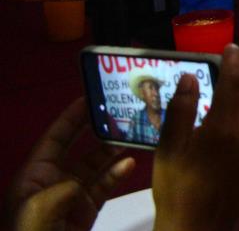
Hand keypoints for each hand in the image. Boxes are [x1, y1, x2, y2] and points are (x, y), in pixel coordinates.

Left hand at [2, 98, 135, 230]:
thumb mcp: (40, 207)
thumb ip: (64, 187)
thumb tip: (84, 182)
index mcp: (36, 173)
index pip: (56, 137)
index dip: (73, 117)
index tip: (93, 98)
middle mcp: (55, 179)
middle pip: (80, 146)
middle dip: (98, 130)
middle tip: (121, 113)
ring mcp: (73, 194)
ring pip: (97, 165)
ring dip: (114, 151)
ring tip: (133, 136)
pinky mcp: (87, 209)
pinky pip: (105, 185)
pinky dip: (117, 174)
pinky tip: (129, 165)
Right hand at [152, 44, 238, 230]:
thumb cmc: (176, 188)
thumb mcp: (169, 148)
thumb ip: (182, 109)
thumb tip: (193, 76)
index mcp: (224, 129)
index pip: (235, 82)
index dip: (235, 60)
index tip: (233, 47)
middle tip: (226, 77)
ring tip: (225, 109)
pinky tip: (231, 139)